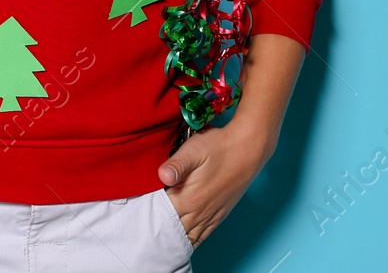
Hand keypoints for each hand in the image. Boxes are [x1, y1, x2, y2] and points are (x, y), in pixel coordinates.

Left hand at [156, 121, 276, 248]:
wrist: (248, 148)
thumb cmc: (219, 146)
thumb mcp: (193, 150)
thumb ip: (176, 165)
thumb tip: (161, 175)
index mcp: (188, 199)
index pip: (160, 214)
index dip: (148, 212)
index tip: (139, 209)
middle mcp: (199, 212)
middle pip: (172, 227)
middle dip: (159, 226)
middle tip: (145, 224)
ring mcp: (211, 215)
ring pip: (188, 235)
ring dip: (174, 236)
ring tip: (161, 235)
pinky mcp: (221, 214)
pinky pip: (204, 235)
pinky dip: (193, 240)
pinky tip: (186, 240)